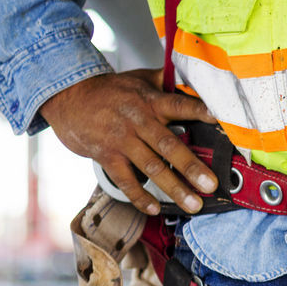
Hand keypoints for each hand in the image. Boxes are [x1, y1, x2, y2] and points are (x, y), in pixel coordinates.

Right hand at [40, 69, 218, 214]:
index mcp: (150, 101)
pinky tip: (154, 208)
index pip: (178, 105)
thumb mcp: (140, 79)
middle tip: (211, 185)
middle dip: (191, 167)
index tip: (218, 120)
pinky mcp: (105, 155)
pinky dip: (139, 195)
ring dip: (173, 188)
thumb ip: (166, 81)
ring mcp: (121, 139)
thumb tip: (195, 77)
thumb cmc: (112, 90)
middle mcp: (138, 120)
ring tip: (193, 205)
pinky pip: (125, 179)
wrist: (68, 96)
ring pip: (150, 166)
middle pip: (168, 145)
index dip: (198, 111)